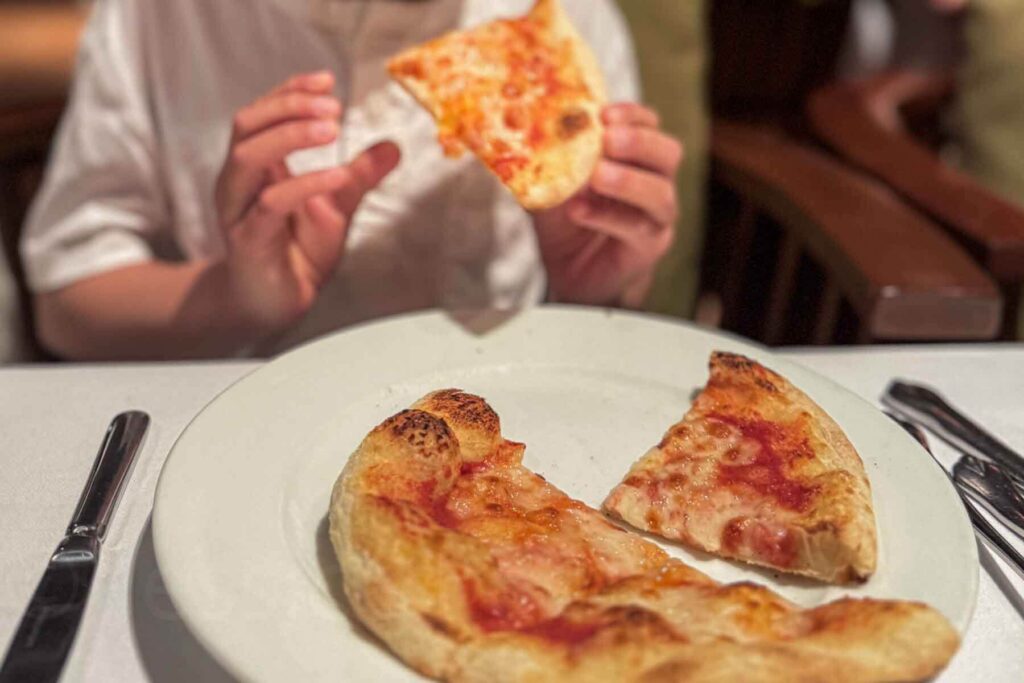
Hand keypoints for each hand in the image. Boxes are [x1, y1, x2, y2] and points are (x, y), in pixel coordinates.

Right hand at [215, 71, 399, 333]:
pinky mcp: (248, 240)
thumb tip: (393, 146)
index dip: (291, 91)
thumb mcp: (336, 208)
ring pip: (248, 156)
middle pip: (247, 124)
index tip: (327, 79)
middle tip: (332, 105)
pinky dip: (305, 184)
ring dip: (290, 135)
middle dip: (289, 106)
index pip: (263, 113)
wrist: (275, 304)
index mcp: (256, 166)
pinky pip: (271, 204)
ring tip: (332, 129)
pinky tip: (337, 176)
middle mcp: (239, 181)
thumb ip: (360, 176)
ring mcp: (239, 209)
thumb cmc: (296, 254)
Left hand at [532, 103, 681, 307]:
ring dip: (628, 181)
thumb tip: (527, 133)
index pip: (649, 125)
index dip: (631, 115)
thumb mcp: (550, 183)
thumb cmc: (566, 221)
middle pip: (668, 154)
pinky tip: (579, 210)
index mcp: (636, 157)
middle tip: (607, 140)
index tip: (603, 113)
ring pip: (660, 194)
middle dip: (639, 142)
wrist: (571, 272)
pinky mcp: (648, 247)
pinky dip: (607, 216)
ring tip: (596, 176)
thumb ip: (547, 161)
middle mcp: (655, 182)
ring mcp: (656, 217)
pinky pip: (637, 228)